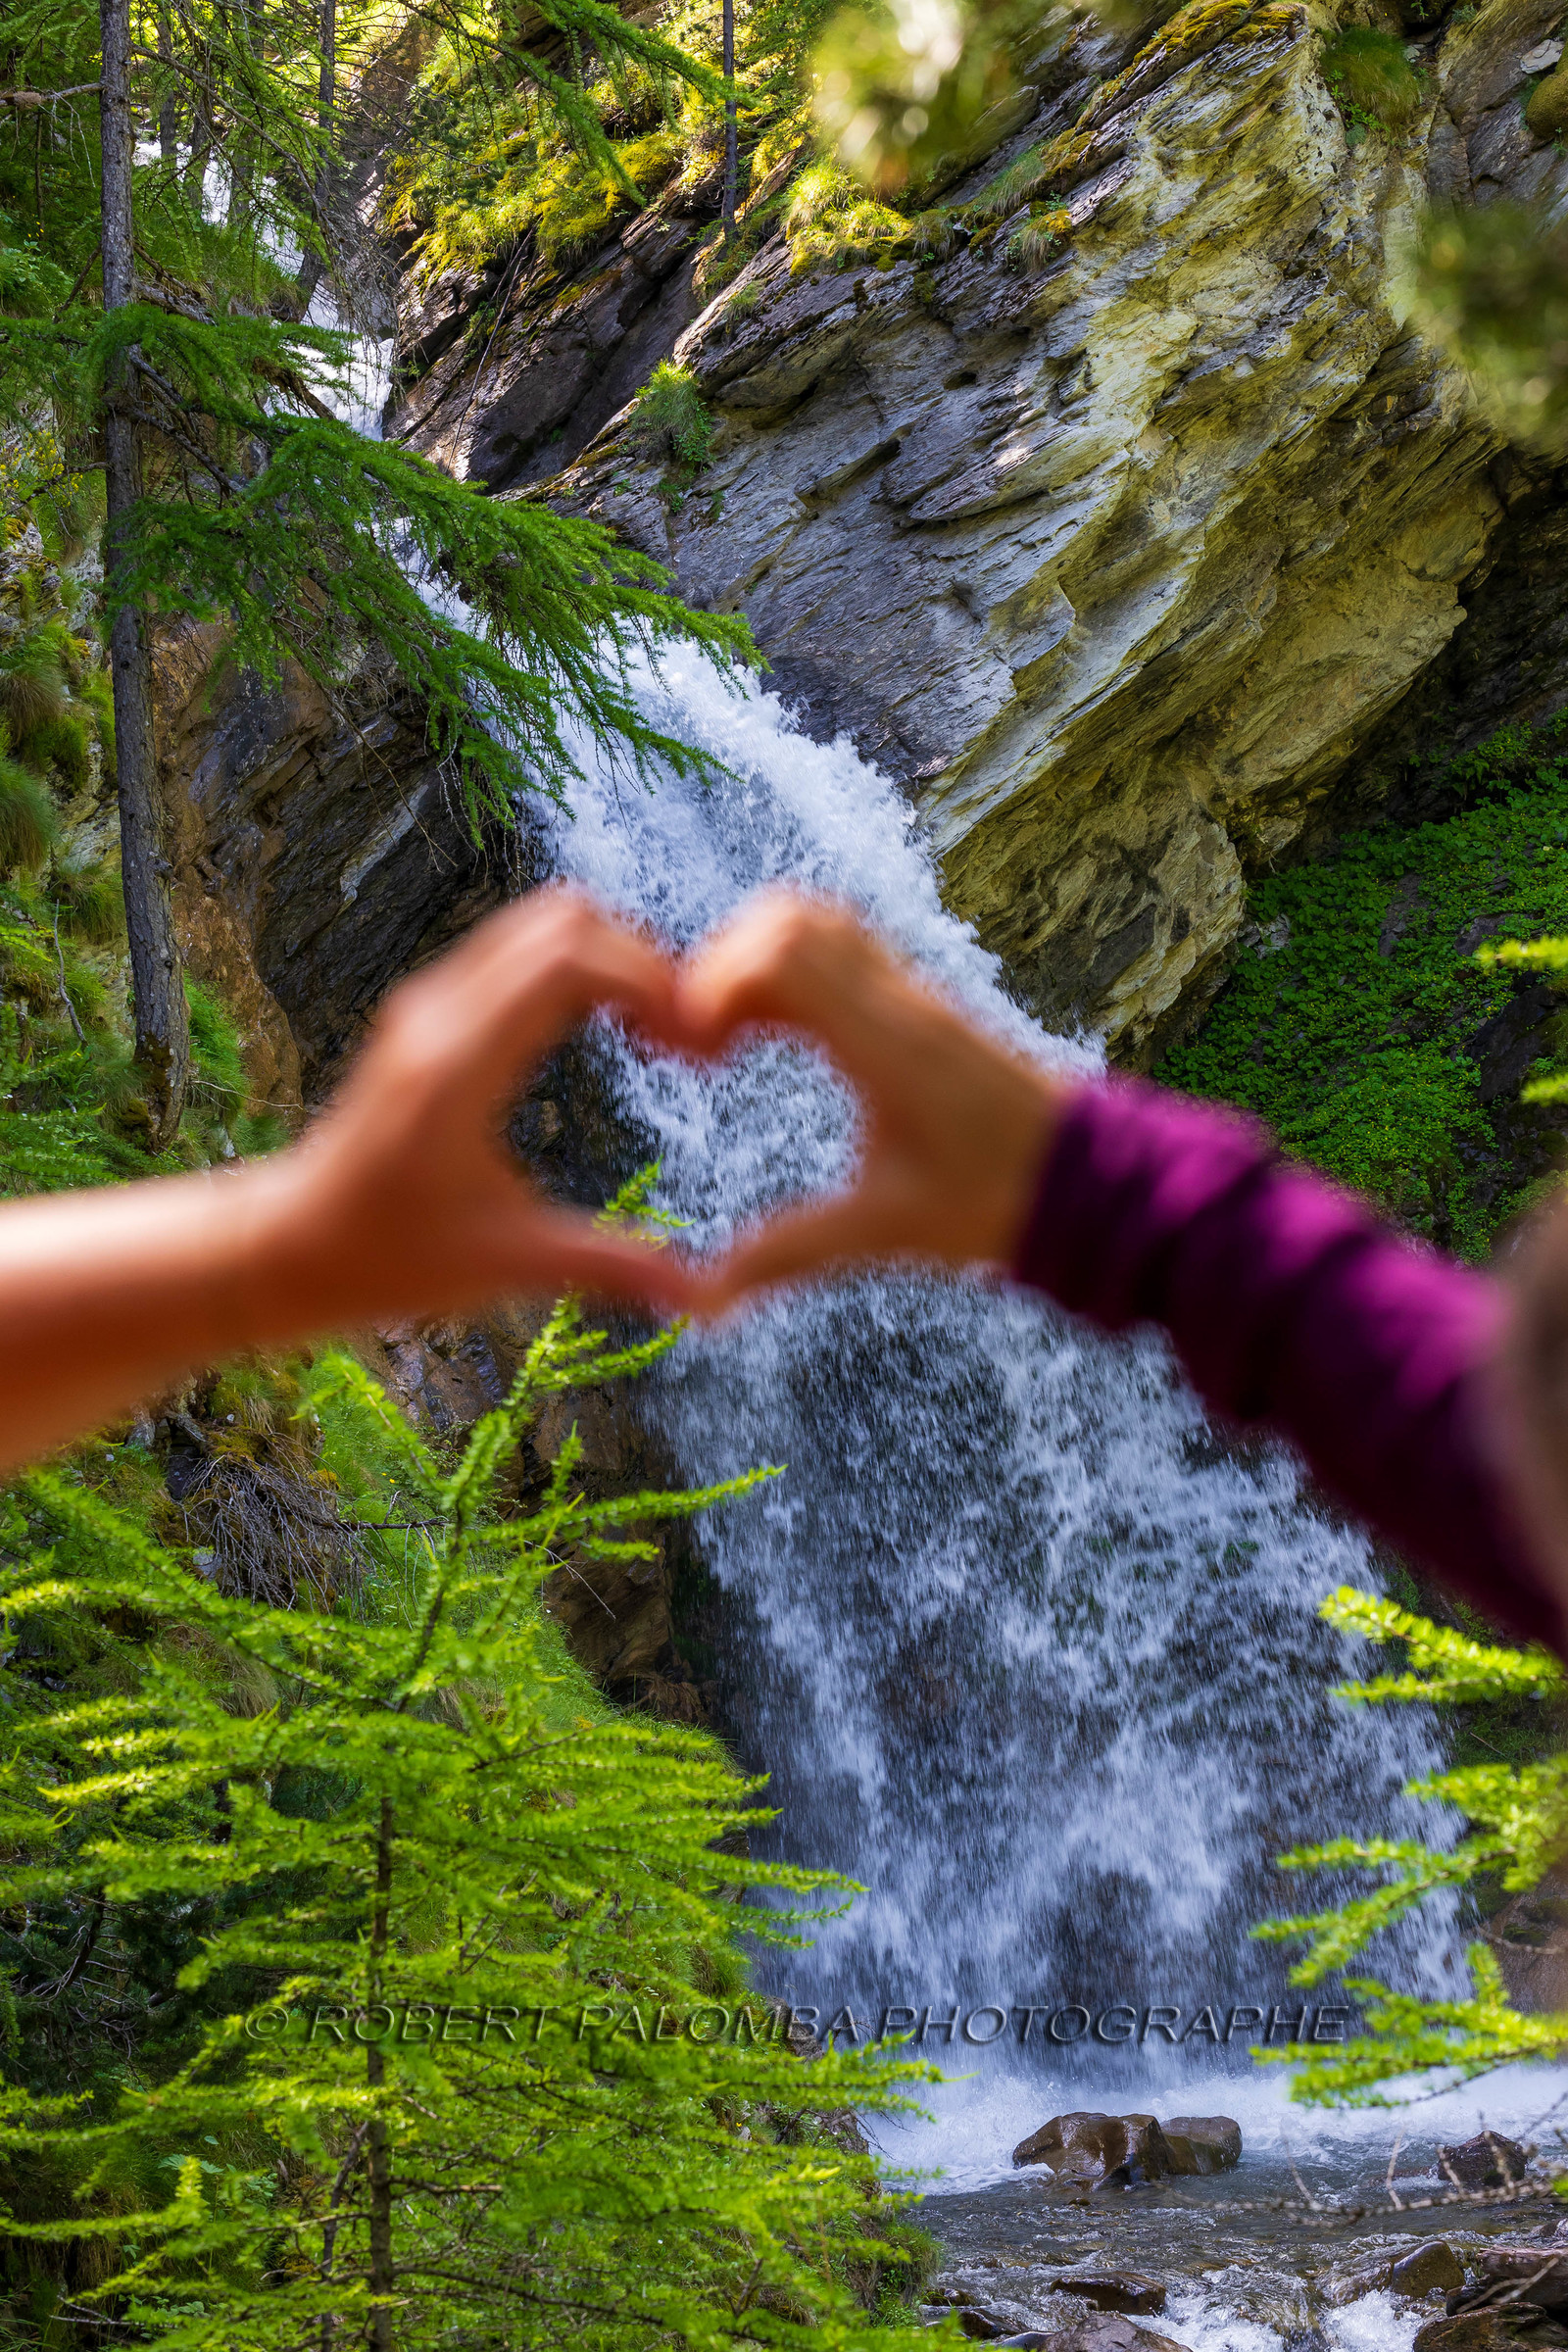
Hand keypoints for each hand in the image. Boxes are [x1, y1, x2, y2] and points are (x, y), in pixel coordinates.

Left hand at [251, 888, 698, 1328]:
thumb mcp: (504, 1266)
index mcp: (457, 1065)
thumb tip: (707, 1297)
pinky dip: (577, 969)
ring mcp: (430, 1004)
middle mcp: (440, 1015)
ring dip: (610, 958)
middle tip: (682, 1033)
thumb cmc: (385, 1260)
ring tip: (654, 1031)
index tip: (691, 1043)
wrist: (289, 1247)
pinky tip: (607, 1031)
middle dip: (641, 958)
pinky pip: (518, 952)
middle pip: (563, 918)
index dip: (649, 979)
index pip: (568, 958)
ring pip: (540, 924)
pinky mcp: (430, 1013)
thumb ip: (607, 1267)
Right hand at [675, 891, 1075, 1307]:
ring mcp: (912, 991)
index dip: (716, 985)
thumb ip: (787, 1255)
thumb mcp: (882, 1232)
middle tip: (702, 1045)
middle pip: (788, 919)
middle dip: (722, 967)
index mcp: (886, 1044)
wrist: (1090, 1178)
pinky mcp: (919, 999)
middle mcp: (897, 1000)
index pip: (782, 954)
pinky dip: (793, 969)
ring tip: (730, 1036)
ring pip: (816, 922)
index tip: (696, 1054)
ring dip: (755, 961)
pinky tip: (776, 1034)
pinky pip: (844, 947)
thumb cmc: (994, 1202)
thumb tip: (703, 1304)